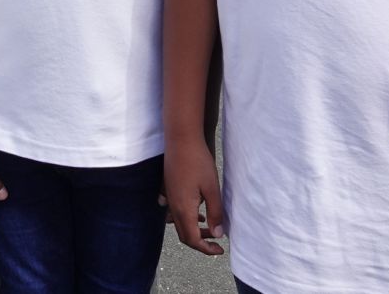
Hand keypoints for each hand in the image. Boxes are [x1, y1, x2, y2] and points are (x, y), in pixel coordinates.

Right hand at [163, 137, 225, 255]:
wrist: (181, 140)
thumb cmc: (198, 162)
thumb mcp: (212, 189)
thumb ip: (215, 213)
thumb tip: (217, 234)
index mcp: (184, 209)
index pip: (192, 239)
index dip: (206, 249)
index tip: (220, 249)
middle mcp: (173, 206)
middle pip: (184, 234)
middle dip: (200, 242)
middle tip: (216, 242)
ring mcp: (169, 197)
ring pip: (179, 223)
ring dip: (193, 230)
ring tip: (209, 227)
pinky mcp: (169, 189)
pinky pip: (175, 211)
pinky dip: (187, 218)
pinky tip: (198, 212)